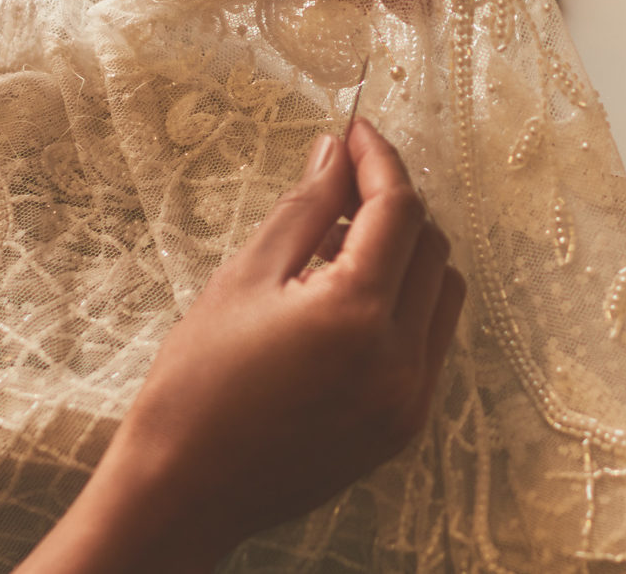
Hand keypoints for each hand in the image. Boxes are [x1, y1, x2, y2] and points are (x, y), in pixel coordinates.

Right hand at [17, 120, 466, 573]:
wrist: (181, 493)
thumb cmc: (195, 385)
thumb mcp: (243, 280)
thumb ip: (305, 209)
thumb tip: (339, 151)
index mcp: (357, 314)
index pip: (398, 209)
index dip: (380, 160)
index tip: (357, 131)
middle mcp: (400, 358)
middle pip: (431, 245)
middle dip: (393, 207)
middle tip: (341, 190)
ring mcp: (411, 397)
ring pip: (443, 290)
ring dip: (407, 256)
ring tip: (339, 251)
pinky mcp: (407, 424)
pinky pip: (432, 340)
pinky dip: (407, 306)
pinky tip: (351, 303)